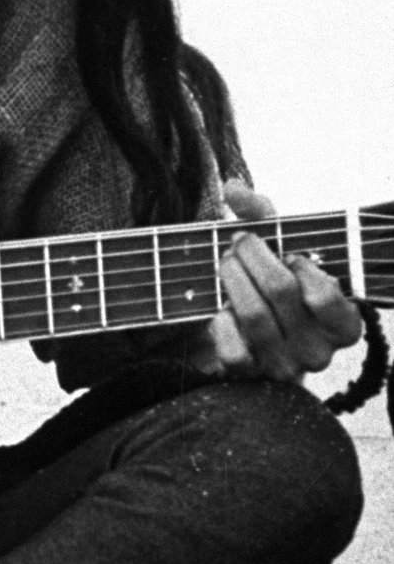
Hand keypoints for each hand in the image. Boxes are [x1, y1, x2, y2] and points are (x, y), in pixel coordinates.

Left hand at [187, 180, 362, 381]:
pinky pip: (233, 349)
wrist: (253, 338)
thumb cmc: (276, 286)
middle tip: (238, 243)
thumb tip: (233, 187)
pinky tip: (220, 309)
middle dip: (253, 257)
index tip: (288, 252)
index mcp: (344, 324)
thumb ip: (262, 215)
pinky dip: (221, 323)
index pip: (325, 295)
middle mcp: (320, 351)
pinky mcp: (251, 377)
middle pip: (280, 291)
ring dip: (232, 279)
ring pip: (252, 315)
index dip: (301, 265)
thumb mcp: (279, 249)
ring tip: (225, 262)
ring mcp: (285, 367)